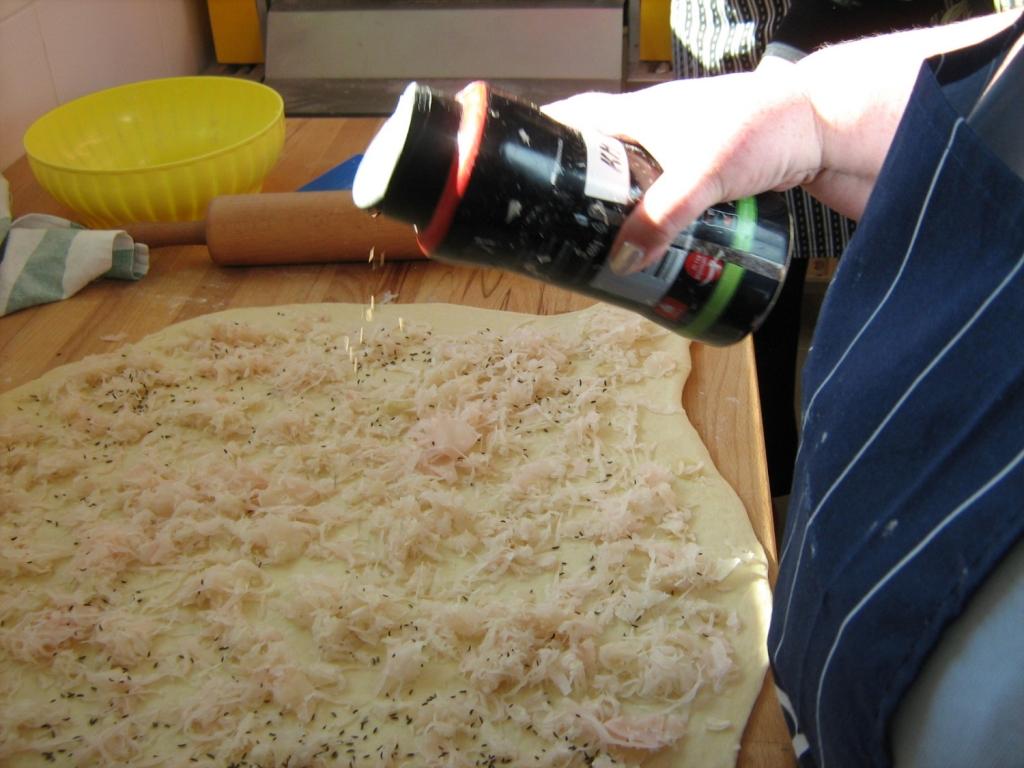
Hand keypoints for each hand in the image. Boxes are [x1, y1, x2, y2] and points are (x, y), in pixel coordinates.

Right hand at [544, 67, 824, 271]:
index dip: (548, 138)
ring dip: (624, 214)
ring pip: (641, 185)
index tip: (522, 166)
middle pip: (606, 160)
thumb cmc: (770, 126)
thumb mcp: (705, 173)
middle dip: (583, 193)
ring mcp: (688, 153)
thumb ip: (662, 217)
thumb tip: (623, 261)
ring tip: (606, 251)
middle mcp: (660, 130)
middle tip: (564, 229)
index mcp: (644, 113)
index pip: (579, 117)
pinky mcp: (715, 175)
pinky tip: (659, 249)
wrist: (833, 128)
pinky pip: (673, 201)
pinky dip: (660, 223)